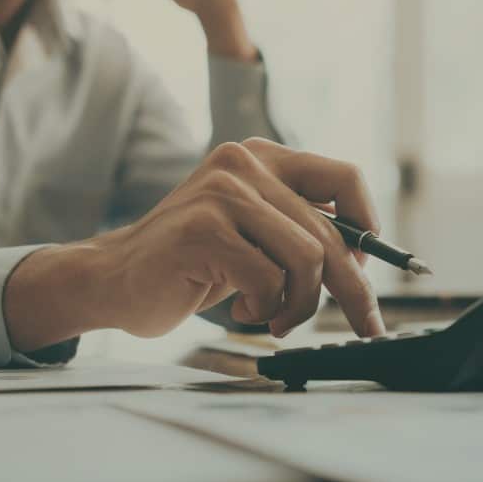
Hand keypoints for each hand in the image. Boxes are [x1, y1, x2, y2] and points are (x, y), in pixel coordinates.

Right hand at [4, 139, 385, 351]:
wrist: (114, 278)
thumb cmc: (191, 261)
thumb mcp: (253, 230)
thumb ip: (297, 226)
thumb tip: (362, 256)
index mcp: (263, 157)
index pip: (343, 178)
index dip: (368, 225)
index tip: (368, 268)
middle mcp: (245, 162)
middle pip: (331, 232)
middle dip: (352, 290)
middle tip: (364, 324)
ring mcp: (222, 192)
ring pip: (307, 258)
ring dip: (300, 304)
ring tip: (276, 317)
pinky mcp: (204, 229)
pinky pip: (269, 280)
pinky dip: (266, 309)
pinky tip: (242, 309)